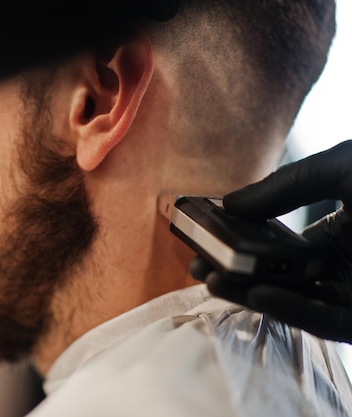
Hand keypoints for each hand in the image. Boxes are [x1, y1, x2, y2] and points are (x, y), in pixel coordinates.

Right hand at [191, 140, 351, 342]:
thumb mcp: (340, 168)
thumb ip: (283, 187)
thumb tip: (229, 203)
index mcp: (337, 232)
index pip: (275, 242)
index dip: (238, 241)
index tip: (204, 237)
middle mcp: (343, 264)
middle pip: (277, 273)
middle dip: (235, 271)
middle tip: (199, 267)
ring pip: (294, 298)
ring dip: (252, 291)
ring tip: (213, 279)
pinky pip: (324, 319)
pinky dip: (289, 308)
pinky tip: (258, 293)